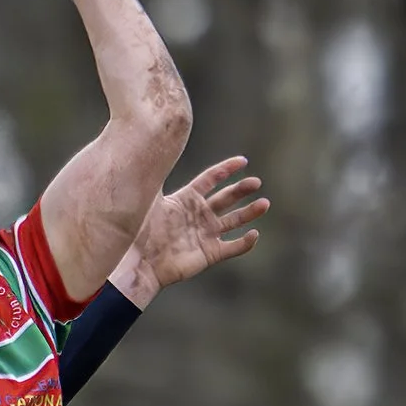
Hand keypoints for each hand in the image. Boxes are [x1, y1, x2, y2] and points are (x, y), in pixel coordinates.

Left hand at [129, 161, 268, 293]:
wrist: (141, 262)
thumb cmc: (141, 230)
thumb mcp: (149, 197)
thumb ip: (157, 173)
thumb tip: (160, 142)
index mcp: (186, 199)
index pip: (210, 179)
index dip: (226, 170)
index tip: (243, 161)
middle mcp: (198, 215)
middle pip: (226, 198)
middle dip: (242, 190)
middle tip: (256, 182)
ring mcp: (205, 234)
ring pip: (234, 221)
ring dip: (250, 213)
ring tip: (264, 204)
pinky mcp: (210, 254)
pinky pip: (232, 247)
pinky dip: (244, 243)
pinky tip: (254, 234)